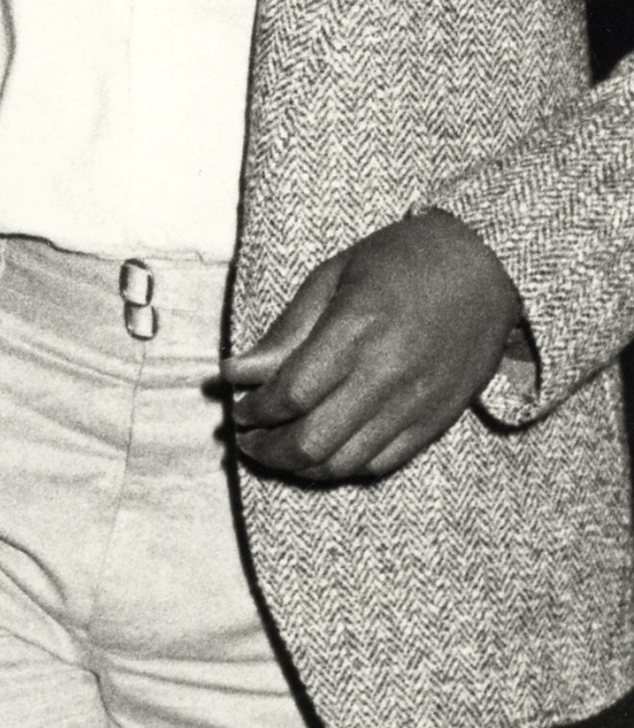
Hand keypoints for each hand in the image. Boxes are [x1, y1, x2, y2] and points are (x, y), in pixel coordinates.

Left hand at [221, 208, 523, 482]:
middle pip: (311, 441)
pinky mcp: (435, 420)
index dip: (254, 411)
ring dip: (299, 466)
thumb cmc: (403, 260)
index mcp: (357, 330)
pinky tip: (322, 452)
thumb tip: (238, 372)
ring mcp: (415, 403)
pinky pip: (379, 464)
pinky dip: (341, 467)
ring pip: (342, 463)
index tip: (238, 408)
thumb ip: (286, 332)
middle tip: (247, 439)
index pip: (291, 395)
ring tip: (278, 451)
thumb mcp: (334, 276)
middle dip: (266, 449)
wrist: (489, 264)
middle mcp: (387, 374)